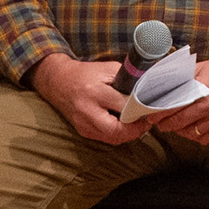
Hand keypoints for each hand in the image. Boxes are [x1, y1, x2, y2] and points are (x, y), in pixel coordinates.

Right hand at [31, 54, 154, 145]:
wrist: (58, 82)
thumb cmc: (86, 74)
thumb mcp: (108, 69)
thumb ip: (127, 80)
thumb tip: (147, 91)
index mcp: (94, 92)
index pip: (123, 106)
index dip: (140, 109)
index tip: (150, 108)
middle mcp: (87, 111)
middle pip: (116, 131)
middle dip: (135, 130)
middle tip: (146, 122)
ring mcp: (83, 124)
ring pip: (112, 138)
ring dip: (128, 134)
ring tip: (138, 124)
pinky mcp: (82, 131)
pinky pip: (105, 138)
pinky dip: (117, 134)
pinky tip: (124, 126)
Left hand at [156, 49, 208, 146]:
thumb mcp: (203, 67)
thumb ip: (183, 77)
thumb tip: (163, 85)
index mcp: (202, 89)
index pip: (172, 107)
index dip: (158, 114)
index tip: (151, 116)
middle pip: (179, 123)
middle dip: (166, 125)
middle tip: (161, 123)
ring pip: (191, 133)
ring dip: (180, 131)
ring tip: (176, 126)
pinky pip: (205, 139)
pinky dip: (196, 136)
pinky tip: (193, 129)